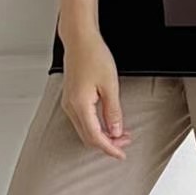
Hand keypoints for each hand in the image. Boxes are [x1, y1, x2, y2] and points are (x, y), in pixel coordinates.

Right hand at [59, 27, 131, 160]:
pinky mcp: (71, 99)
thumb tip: (116, 131)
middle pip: (88, 137)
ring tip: (121, 133)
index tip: (121, 154)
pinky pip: (82, 121)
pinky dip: (96, 126)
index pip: (95, 137)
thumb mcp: (110, 85)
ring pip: (85, 130)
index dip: (110, 148)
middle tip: (126, 142)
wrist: (80, 40)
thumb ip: (113, 111)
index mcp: (80, 105)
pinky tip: (108, 124)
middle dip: (108, 143)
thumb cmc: (94, 56)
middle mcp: (71, 107)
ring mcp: (69, 103)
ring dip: (102, 135)